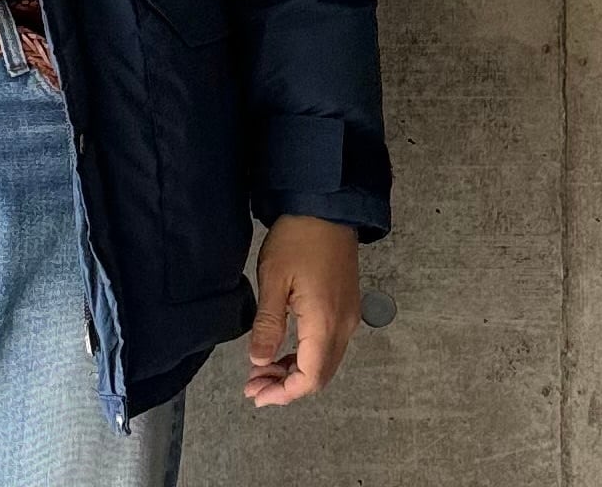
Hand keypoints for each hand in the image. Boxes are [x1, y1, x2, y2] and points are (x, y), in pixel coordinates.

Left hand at [244, 214, 360, 407]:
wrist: (325, 208)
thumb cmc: (297, 239)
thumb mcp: (273, 280)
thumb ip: (268, 325)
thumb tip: (259, 361)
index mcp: (325, 323)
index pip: (311, 377)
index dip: (284, 393)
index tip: (256, 394)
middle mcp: (343, 326)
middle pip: (320, 375)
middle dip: (286, 387)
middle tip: (253, 387)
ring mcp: (348, 317)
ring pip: (325, 362)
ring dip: (295, 372)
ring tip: (261, 371)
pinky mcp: (346, 307)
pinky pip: (328, 345)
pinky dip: (305, 356)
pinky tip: (282, 351)